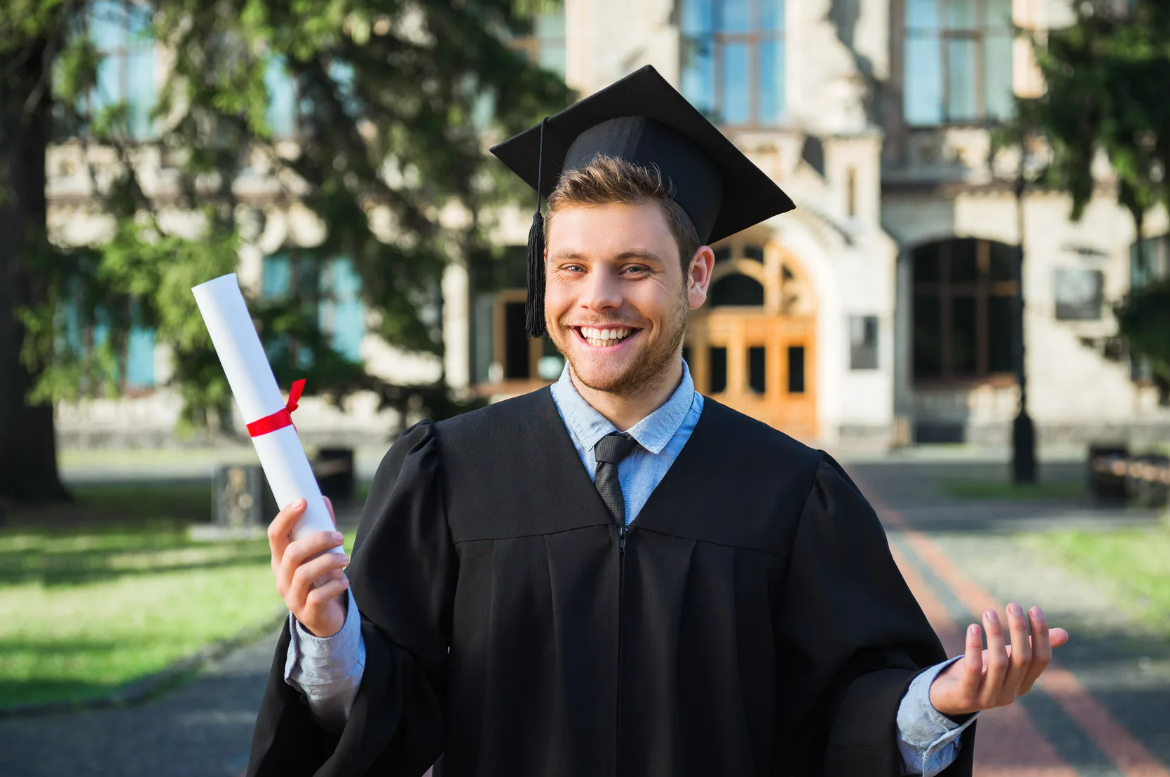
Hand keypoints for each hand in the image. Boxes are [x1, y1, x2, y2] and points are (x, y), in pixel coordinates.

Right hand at [268, 496, 349, 637]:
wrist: (324, 618)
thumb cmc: (320, 579)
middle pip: (292, 553)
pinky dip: (335, 585)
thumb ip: (320, 529)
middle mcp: (281, 578)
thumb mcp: (318, 554)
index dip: (286, 517)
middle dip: (318, 540)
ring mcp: (292, 597)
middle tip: (339, 537)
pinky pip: (318, 596)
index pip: (274, 535)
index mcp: (280, 560)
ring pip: (305, 574)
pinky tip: (343, 581)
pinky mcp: (307, 612)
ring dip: (330, 561)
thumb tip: (323, 499)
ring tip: (346, 559)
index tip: (303, 501)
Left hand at [930, 603, 1069, 717]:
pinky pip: (973, 670)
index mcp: (1024, 683)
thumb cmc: (981, 673)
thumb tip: (1065, 634)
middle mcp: (1011, 693)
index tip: (1034, 608)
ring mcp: (989, 697)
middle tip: (1012, 606)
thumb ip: (1030, 647)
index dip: (1041, 634)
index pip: (1041, 659)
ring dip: (995, 635)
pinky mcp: (966, 696)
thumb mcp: (1007, 659)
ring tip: (988, 612)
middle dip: (1018, 630)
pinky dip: (973, 647)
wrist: (947, 697)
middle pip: (1021, 659)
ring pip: (998, 663)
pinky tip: (972, 628)